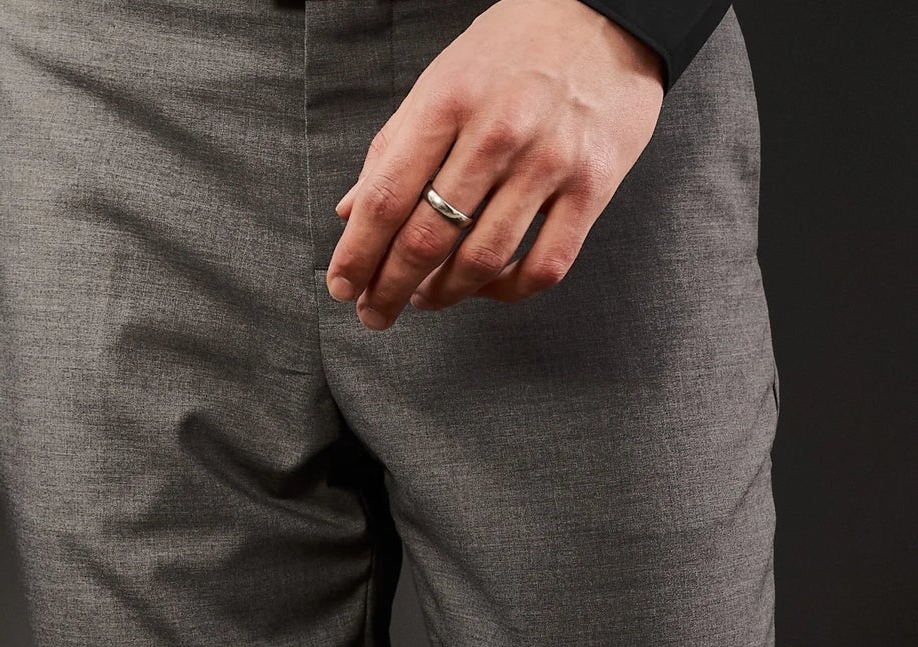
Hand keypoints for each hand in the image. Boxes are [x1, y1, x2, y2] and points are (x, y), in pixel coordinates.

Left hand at [326, 0, 664, 327]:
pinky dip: (507, 290)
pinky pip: (545, 265)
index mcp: (449, 102)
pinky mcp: (594, 184)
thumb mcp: (440, 81)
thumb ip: (393, 149)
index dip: (357, 255)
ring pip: (481, 261)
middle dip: (390, 289)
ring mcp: (549, 161)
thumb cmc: (515, 48)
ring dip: (443, 295)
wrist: (610, 12)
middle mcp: (498, 132)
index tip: (342, 286)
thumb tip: (349, 214)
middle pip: (427, 239)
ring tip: (424, 299)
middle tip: (375, 311)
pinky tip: (487, 287)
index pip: (386, 199)